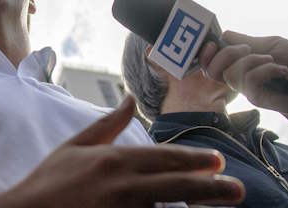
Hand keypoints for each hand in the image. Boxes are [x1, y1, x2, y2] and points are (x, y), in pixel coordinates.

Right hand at [0, 96, 244, 207]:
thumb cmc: (49, 184)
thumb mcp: (75, 147)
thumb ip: (108, 124)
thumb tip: (129, 98)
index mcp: (113, 161)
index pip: (163, 159)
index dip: (194, 160)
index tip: (218, 161)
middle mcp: (121, 187)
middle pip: (175, 185)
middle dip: (210, 187)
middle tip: (237, 189)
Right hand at [198, 31, 287, 151]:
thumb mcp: (270, 44)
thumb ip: (246, 40)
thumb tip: (223, 34)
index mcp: (240, 64)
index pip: (211, 62)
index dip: (206, 54)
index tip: (212, 42)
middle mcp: (240, 78)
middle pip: (212, 70)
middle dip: (225, 55)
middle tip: (245, 49)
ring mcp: (248, 90)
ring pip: (231, 73)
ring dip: (252, 60)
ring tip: (272, 59)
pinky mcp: (258, 99)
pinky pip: (250, 81)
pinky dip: (265, 70)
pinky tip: (280, 70)